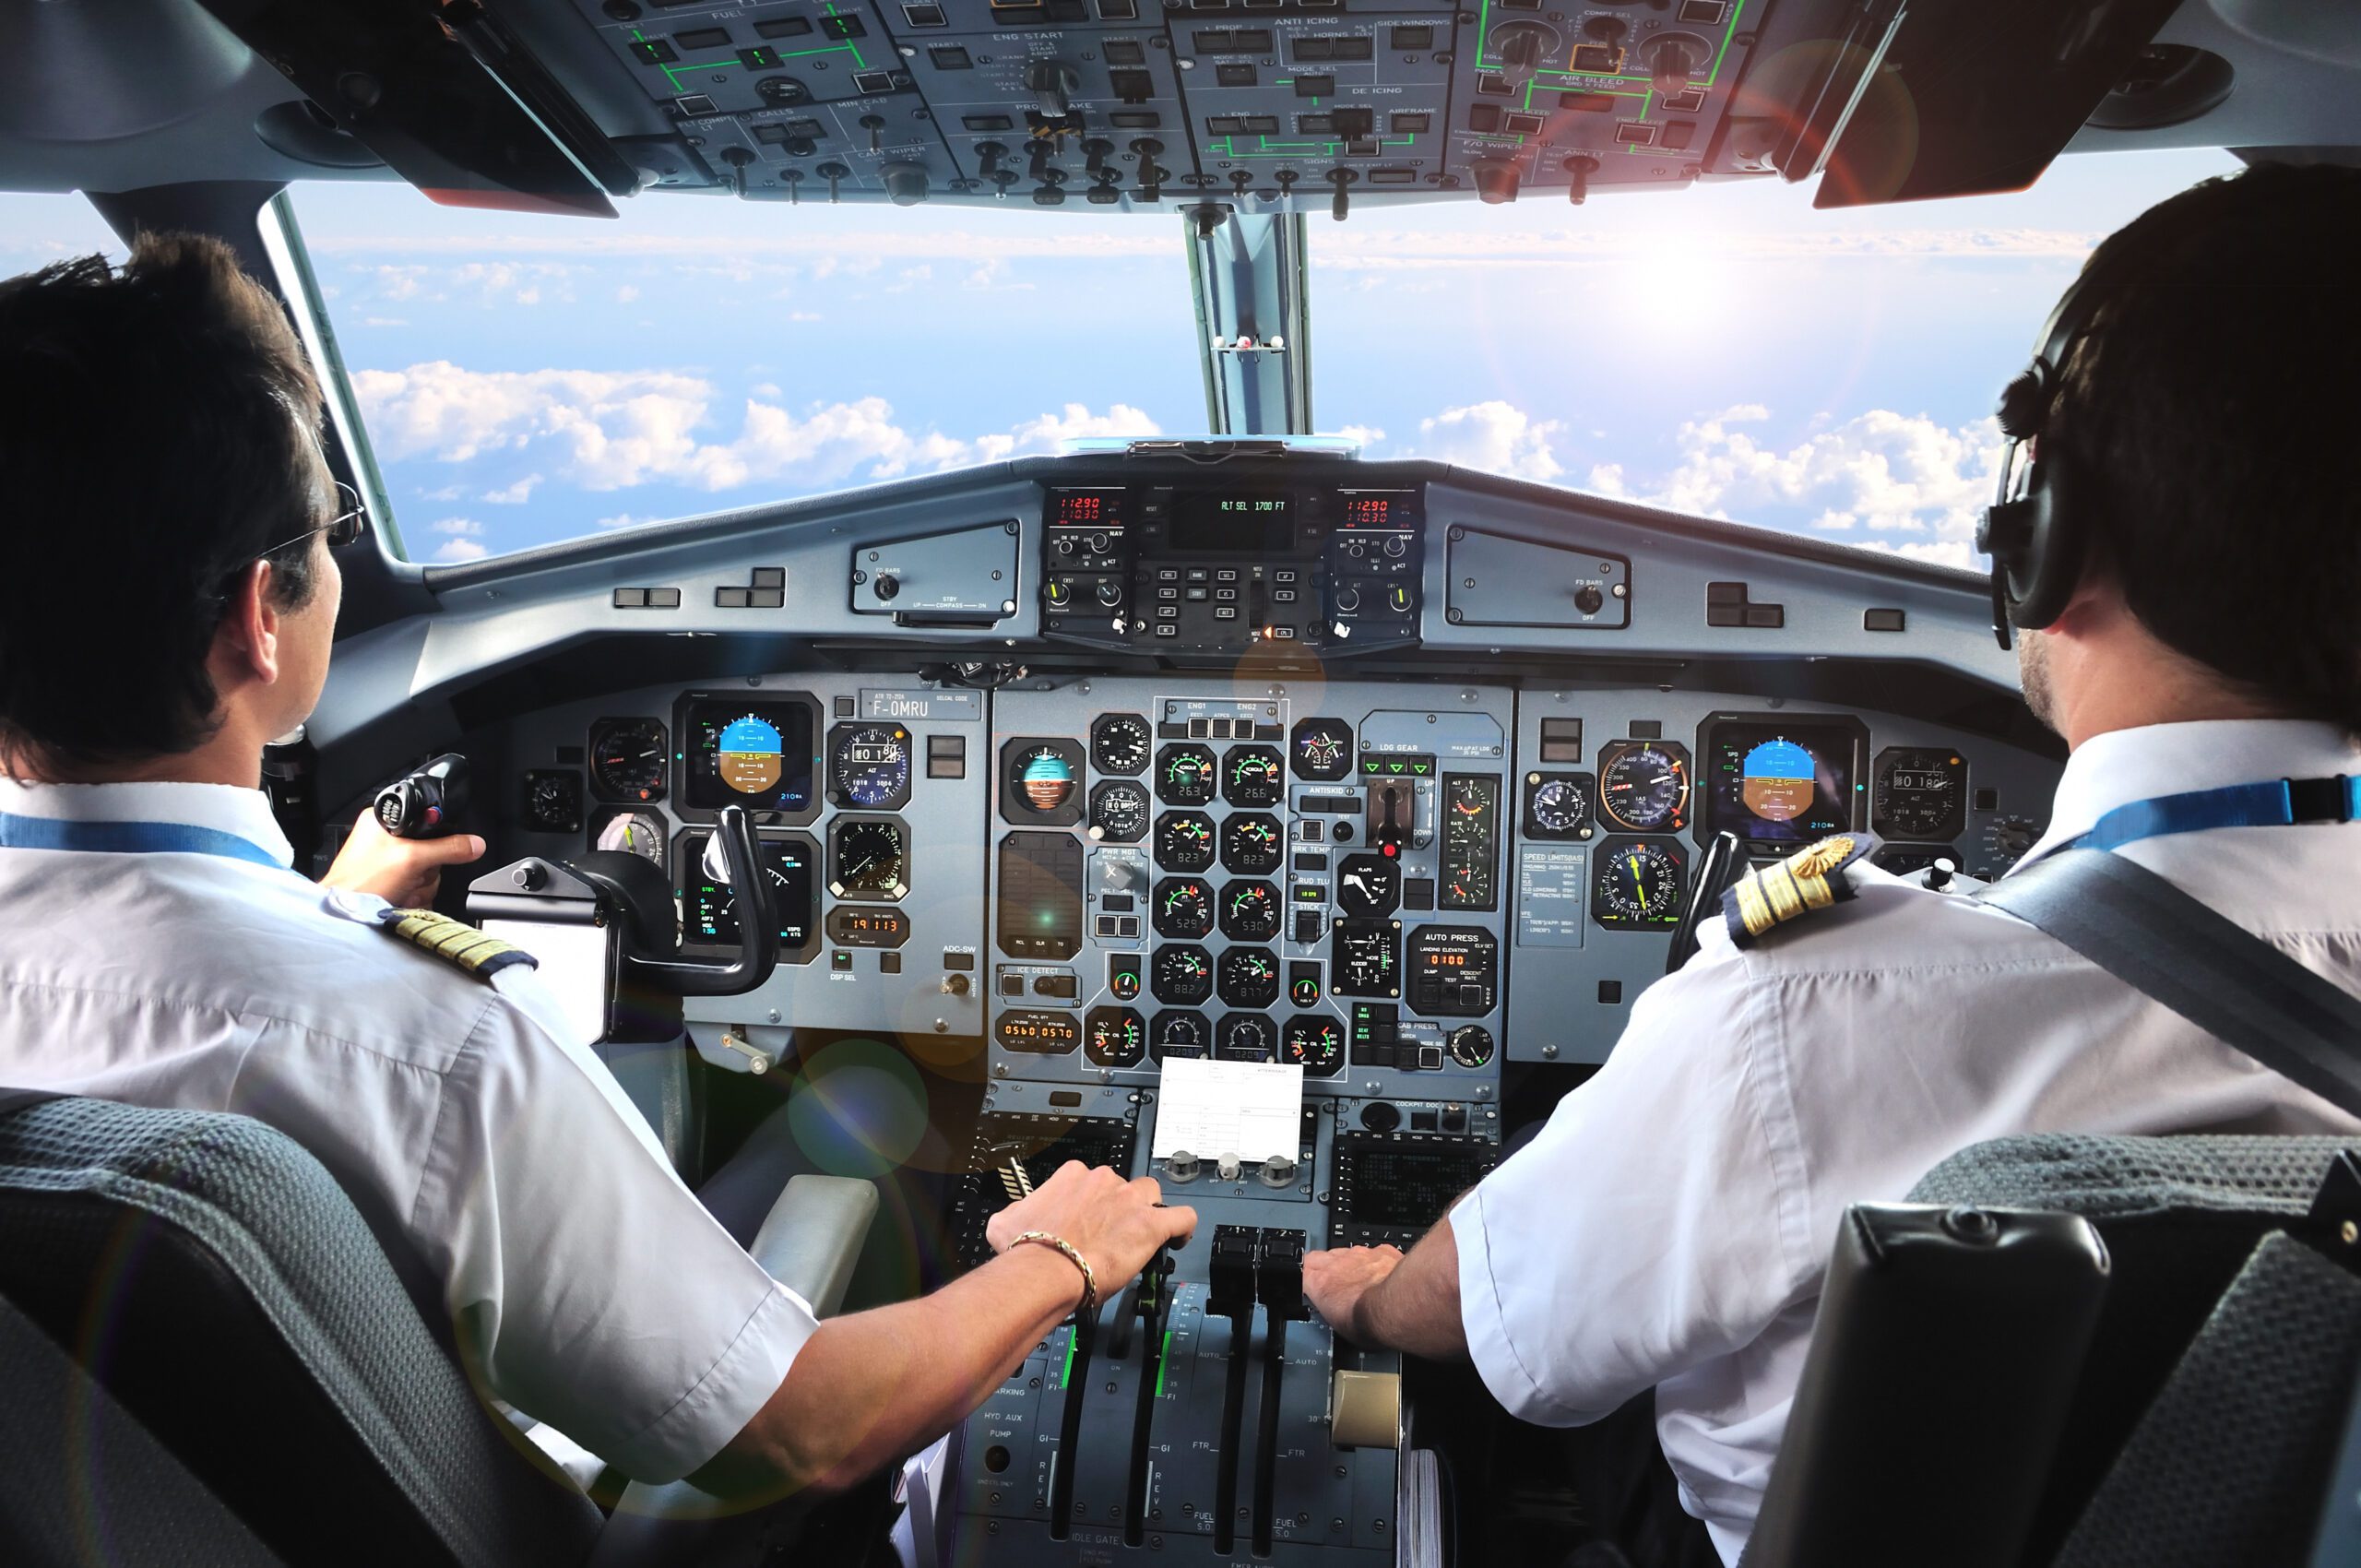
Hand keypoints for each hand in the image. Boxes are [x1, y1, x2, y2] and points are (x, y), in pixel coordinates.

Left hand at [321, 811, 485, 907]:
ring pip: (428, 870)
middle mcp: (385, 839)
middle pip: (431, 848)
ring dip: (421, 885)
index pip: (425, 819)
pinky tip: (401, 897)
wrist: (346, 916)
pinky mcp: (392, 883)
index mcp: (382, 820)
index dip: (433, 836)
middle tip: (411, 875)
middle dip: (426, 869)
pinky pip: (420, 885)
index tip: (430, 850)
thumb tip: (474, 844)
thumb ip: (448, 848)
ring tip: (402, 890)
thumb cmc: (360, 883)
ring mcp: (388, 863)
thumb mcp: (412, 859)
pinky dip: (415, 895)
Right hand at [987, 1161, 1196, 1301]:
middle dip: (1120, 1206)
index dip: (1091, 1203)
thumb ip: (1018, 1211)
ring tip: (1142, 1234)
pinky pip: (1182, 1218)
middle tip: (1111, 1233)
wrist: (1042, 1271)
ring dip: (1149, 1212)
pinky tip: (1176, 1240)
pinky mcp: (1150, 1225)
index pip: (1090, 1180)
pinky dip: (1183, 1228)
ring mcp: (1129, 1201)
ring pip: (1152, 1195)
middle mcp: (1102, 1181)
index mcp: (1071, 1176)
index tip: (1088, 1221)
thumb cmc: (1027, 1251)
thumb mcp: (1005, 1221)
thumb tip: (1013, 1217)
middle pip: (1123, 1186)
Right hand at [1303, 1245, 1403, 1340]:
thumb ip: (1330, 1310)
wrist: (1398, 1307)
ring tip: (1360, 1281)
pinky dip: (1376, 1261)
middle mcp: (1338, 1262)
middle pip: (1320, 1256)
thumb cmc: (1369, 1321)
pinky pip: (1374, 1251)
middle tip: (1334, 1284)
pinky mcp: (1383, 1251)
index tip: (1310, 1287)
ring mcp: (1361, 1254)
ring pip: (1347, 1251)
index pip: (1301, 1271)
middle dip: (1324, 1268)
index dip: (1305, 1278)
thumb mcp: (1338, 1327)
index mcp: (1321, 1282)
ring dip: (1350, 1264)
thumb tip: (1335, 1314)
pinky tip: (1382, 1274)